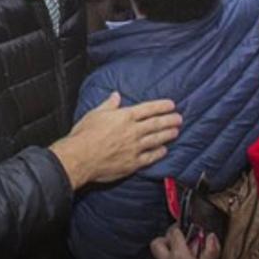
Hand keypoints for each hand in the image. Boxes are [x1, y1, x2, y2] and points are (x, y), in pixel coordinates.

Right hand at [49, 92, 180, 189]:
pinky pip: (150, 157)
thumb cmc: (84, 135)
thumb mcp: (95, 114)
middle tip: (179, 118)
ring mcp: (134, 148)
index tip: (171, 105)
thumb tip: (116, 96)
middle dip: (169, 120)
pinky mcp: (132, 163)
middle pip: (156, 124)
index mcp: (124, 117)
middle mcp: (132, 131)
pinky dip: (159, 153)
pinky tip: (164, 150)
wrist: (80, 158)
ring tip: (176, 131)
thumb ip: (108, 105)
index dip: (161, 106)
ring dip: (167, 134)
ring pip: (156, 139)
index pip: (148, 109)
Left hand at [150, 225, 218, 258]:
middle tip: (177, 241)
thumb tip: (211, 238)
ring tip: (179, 258)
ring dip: (167, 255)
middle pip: (157, 242)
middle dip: (165, 239)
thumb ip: (210, 251)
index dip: (180, 229)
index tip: (187, 230)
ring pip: (158, 257)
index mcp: (179, 255)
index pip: (174, 232)